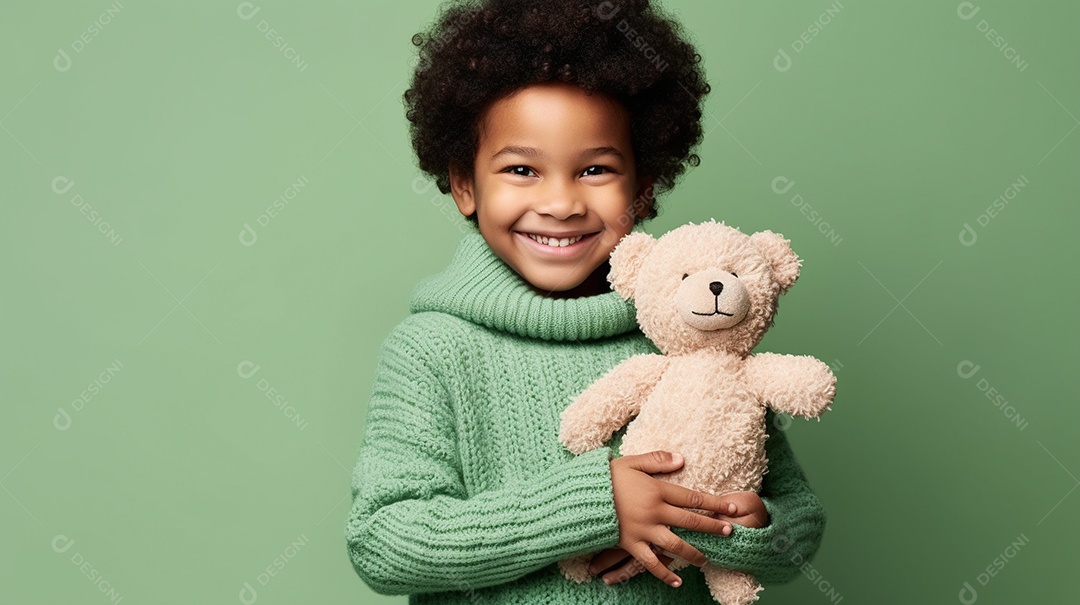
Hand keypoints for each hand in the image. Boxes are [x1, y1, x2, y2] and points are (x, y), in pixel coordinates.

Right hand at [604, 451, 738, 587]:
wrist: (580, 497)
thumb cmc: (606, 477)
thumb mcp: (631, 462)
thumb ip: (657, 461)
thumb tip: (682, 459)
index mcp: (656, 490)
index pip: (693, 497)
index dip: (715, 503)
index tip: (732, 508)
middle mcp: (654, 512)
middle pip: (690, 521)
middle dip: (712, 527)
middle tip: (729, 532)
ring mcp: (643, 530)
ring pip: (676, 544)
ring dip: (694, 553)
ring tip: (706, 560)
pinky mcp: (631, 544)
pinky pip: (651, 562)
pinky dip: (664, 573)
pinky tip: (676, 581)